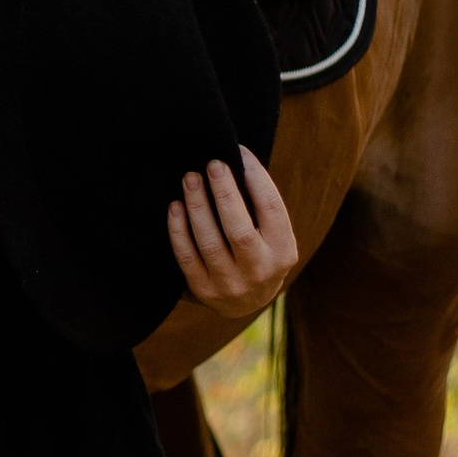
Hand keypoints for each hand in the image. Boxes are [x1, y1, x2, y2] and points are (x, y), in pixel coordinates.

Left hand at [168, 146, 297, 318]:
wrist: (247, 303)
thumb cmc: (259, 252)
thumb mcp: (273, 235)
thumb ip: (260, 206)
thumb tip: (236, 160)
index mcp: (283, 250)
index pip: (271, 208)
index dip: (256, 177)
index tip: (239, 153)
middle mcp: (259, 270)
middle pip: (239, 229)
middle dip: (224, 193)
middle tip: (212, 164)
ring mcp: (230, 283)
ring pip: (209, 242)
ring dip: (197, 207)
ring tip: (190, 179)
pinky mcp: (204, 290)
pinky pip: (186, 257)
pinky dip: (178, 230)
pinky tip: (175, 207)